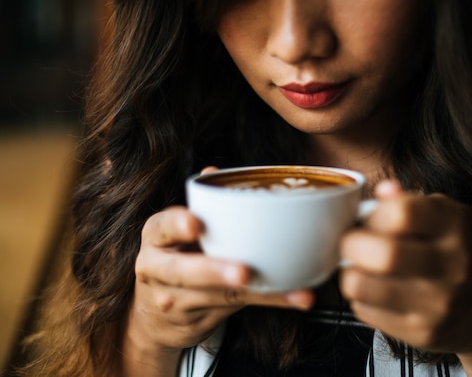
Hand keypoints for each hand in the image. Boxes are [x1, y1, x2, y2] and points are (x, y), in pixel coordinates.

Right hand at [127, 169, 314, 353]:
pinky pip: (237, 308)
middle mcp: (157, 269)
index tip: (196, 223)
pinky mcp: (197, 320)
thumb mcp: (177, 232)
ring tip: (286, 288)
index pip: (161, 227)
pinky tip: (296, 297)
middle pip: (183, 271)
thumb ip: (199, 206)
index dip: (177, 224)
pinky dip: (270, 300)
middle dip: (214, 271)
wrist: (156, 317)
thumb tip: (213, 171)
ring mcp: (174, 300)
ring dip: (256, 291)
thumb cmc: (176, 259)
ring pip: (217, 295)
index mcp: (156, 237)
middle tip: (244, 271)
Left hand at [339, 180, 471, 356]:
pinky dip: (361, 298)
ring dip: (351, 274)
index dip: (373, 215)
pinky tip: (376, 292)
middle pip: (383, 253)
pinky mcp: (423, 331)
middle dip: (351, 245)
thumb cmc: (462, 257)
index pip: (402, 213)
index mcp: (456, 225)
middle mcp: (452, 264)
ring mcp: (439, 302)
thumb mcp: (448, 218)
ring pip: (364, 286)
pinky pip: (366, 311)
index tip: (368, 221)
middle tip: (351, 245)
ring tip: (360, 269)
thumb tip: (383, 189)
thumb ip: (411, 201)